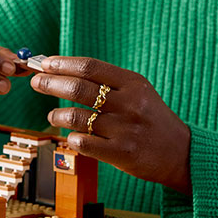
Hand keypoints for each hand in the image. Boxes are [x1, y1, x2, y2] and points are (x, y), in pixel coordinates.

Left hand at [28, 56, 191, 191]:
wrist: (181, 152)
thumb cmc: (151, 119)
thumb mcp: (137, 92)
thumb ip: (106, 82)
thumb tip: (64, 70)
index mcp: (133, 83)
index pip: (90, 67)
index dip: (63, 64)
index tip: (45, 63)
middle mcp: (129, 104)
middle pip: (78, 88)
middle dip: (50, 83)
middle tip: (37, 83)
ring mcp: (125, 129)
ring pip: (76, 117)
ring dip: (56, 114)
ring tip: (53, 115)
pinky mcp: (121, 153)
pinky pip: (83, 142)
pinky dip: (70, 137)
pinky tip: (70, 135)